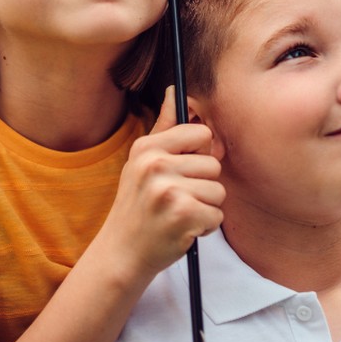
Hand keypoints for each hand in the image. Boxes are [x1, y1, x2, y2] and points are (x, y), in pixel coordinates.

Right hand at [94, 86, 224, 281]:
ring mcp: (168, 189)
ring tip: (179, 214)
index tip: (184, 170)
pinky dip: (206, 227)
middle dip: (203, 186)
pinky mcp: (183, 214)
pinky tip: (183, 229)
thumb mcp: (142, 163)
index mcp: (147, 147)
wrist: (122, 252)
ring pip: (219, 191)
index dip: (200, 154)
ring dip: (205, 208)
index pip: (201, 133)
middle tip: (177, 199)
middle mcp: (155, 164)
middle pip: (214, 164)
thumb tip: (175, 89)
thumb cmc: (138, 206)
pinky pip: (217, 215)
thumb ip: (165, 127)